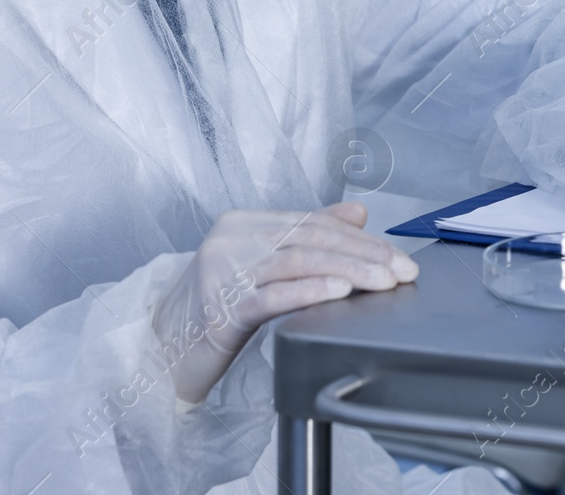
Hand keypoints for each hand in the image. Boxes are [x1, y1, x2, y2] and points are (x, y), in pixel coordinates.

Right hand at [151, 203, 417, 403]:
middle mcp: (231, 239)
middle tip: (401, 271)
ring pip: (297, 263)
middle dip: (364, 255)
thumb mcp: (262, 265)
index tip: (397, 257)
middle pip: (311, 240)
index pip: (314, 224)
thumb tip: (358, 213)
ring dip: (348, 272)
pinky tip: (339, 293)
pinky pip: (271, 297)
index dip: (361, 240)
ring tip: (382, 282)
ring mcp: (222, 272)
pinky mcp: (219, 309)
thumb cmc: (217, 308)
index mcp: (244, 223)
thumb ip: (307, 235)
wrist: (164, 351)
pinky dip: (309, 291)